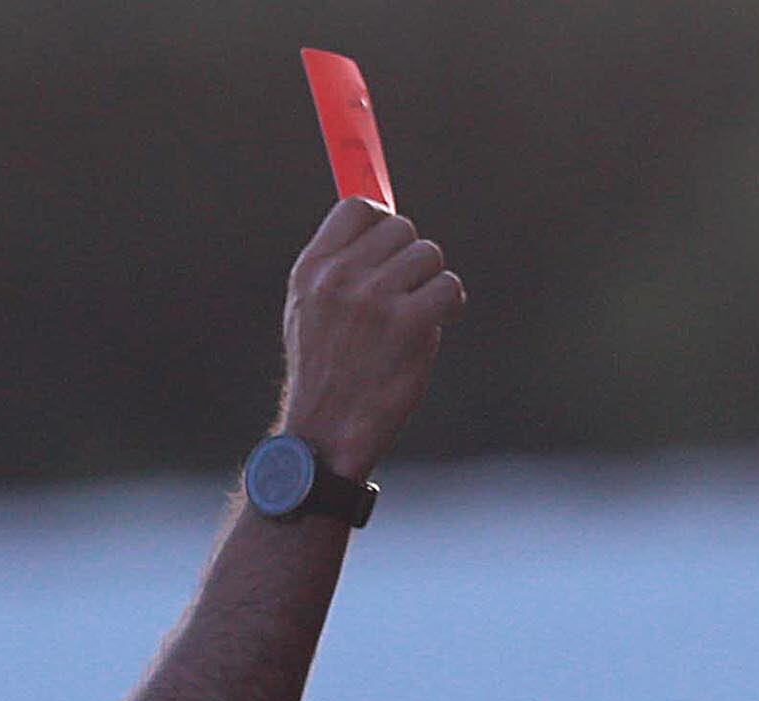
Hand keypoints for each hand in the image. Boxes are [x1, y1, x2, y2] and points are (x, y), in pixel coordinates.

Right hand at [277, 200, 464, 480]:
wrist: (326, 434)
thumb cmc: (325, 374)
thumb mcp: (308, 310)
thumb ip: (338, 265)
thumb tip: (381, 223)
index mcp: (313, 269)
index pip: (358, 208)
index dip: (382, 222)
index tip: (389, 246)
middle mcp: (342, 277)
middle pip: (401, 227)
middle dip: (410, 258)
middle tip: (407, 293)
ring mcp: (376, 299)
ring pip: (429, 255)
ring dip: (432, 283)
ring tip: (418, 316)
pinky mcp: (410, 324)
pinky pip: (448, 287)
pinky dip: (450, 305)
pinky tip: (436, 324)